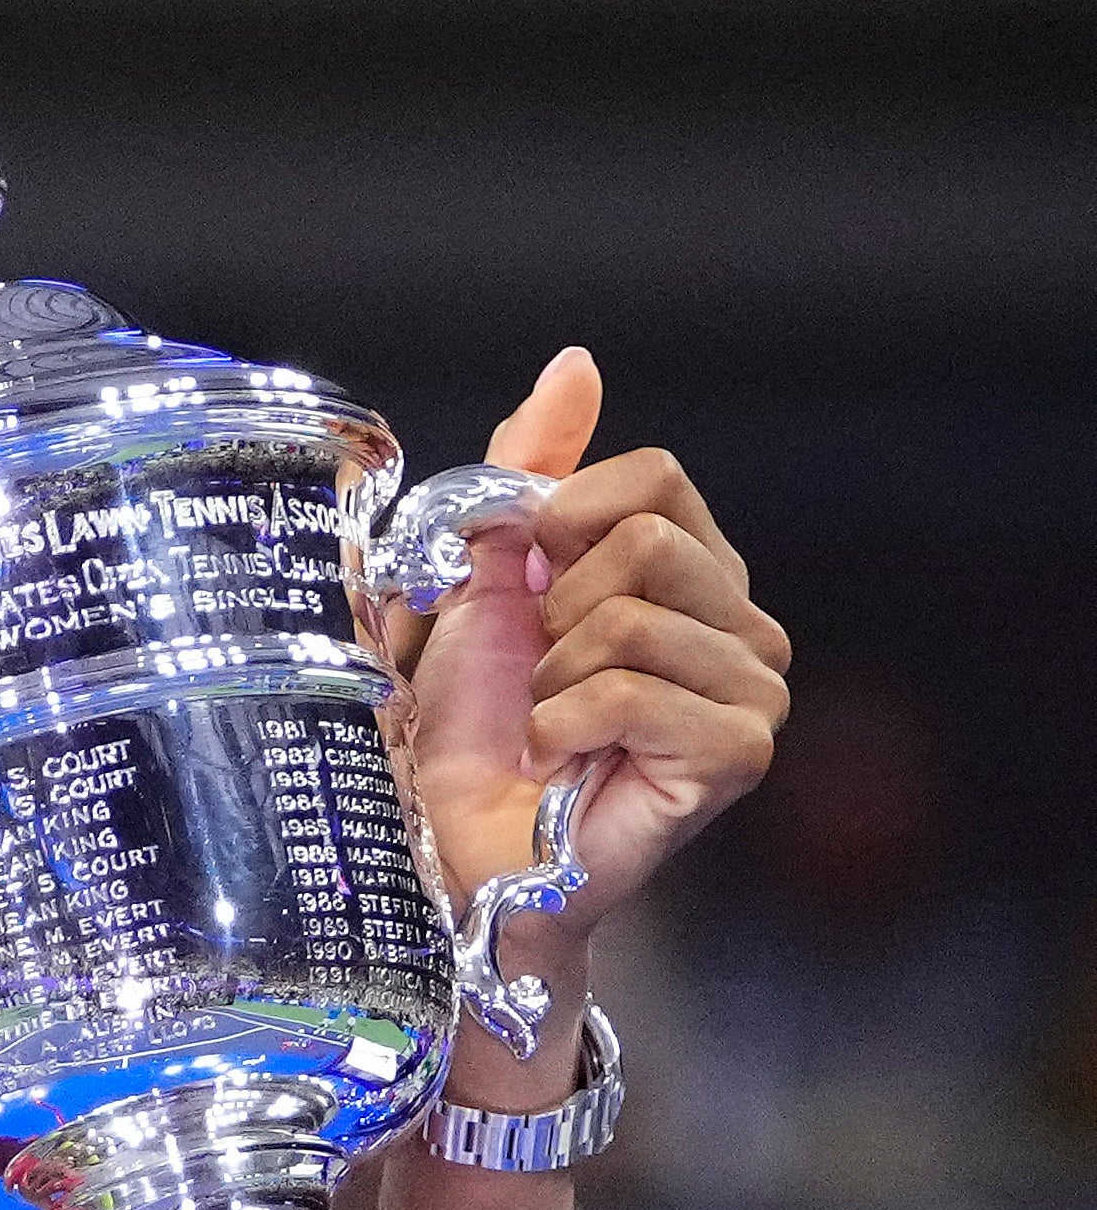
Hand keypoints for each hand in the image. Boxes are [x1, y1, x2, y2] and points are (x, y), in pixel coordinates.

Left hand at [390, 349, 791, 969]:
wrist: (458, 844)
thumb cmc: (471, 724)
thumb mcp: (480, 575)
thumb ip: (528, 469)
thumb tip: (575, 365)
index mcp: (692, 568)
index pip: (653, 478)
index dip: (560, 522)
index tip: (522, 585)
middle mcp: (741, 621)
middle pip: (643, 541)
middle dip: (550, 609)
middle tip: (537, 676)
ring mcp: (751, 689)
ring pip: (628, 618)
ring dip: (550, 676)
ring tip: (548, 724)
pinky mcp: (736, 753)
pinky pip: (632, 691)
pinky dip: (564, 724)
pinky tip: (562, 760)